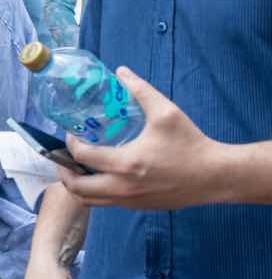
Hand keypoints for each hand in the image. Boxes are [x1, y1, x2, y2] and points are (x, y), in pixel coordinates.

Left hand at [60, 67, 227, 208]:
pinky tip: (99, 175)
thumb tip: (121, 71)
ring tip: (76, 167)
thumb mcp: (166, 112)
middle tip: (63, 155)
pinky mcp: (138, 206)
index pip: (82, 157)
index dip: (70, 143)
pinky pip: (105, 203)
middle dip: (63, 170)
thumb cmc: (191, 143)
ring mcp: (130, 200)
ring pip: (88, 201)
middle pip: (76, 187)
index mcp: (126, 163)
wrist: (215, 176)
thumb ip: (141, 90)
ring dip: (75, 185)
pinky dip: (94, 192)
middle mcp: (123, 187)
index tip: (72, 133)